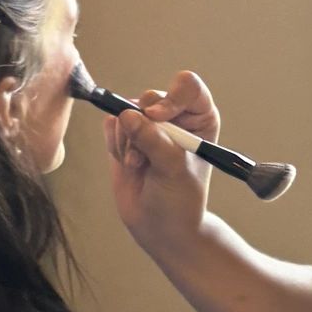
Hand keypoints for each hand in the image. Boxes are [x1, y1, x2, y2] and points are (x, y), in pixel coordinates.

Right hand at [105, 69, 217, 259]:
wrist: (159, 225)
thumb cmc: (180, 199)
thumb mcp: (173, 169)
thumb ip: (153, 140)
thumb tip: (127, 115)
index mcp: (200, 117)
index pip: (187, 86)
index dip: (170, 98)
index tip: (159, 117)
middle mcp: (175, 115)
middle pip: (150, 97)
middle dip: (143, 128)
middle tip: (145, 156)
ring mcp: (148, 123)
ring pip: (126, 111)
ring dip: (128, 142)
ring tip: (140, 166)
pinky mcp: (125, 134)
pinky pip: (111, 125)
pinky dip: (115, 146)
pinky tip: (129, 164)